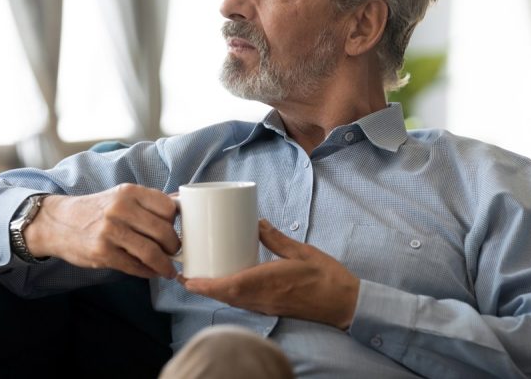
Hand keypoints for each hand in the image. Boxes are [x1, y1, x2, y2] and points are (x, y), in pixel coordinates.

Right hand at [23, 184, 179, 278]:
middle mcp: (120, 209)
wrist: (57, 223)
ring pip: (151, 252)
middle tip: (175, 253)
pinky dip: (147, 272)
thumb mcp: (121, 196)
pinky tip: (151, 272)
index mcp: (129, 192)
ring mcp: (110, 231)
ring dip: (165, 265)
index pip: (168, 207)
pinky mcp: (102, 252)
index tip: (177, 230)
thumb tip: (183, 205)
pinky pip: (134, 266)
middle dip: (174, 246)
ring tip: (168, 269)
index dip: (177, 222)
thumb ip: (149, 202)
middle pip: (163, 231)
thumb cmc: (97, 210)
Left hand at [181, 219, 359, 329]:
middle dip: (203, 288)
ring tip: (201, 279)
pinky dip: (230, 295)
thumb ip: (277, 238)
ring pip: (233, 302)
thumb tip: (256, 222)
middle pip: (225, 296)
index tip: (187, 279)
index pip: (230, 286)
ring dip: (215, 293)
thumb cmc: (327, 277)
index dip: (205, 285)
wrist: (345, 304)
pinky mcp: (273, 309)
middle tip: (185, 275)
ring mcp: (268, 306)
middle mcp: (264, 298)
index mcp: (269, 282)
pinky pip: (245, 304)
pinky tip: (228, 285)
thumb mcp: (302, 251)